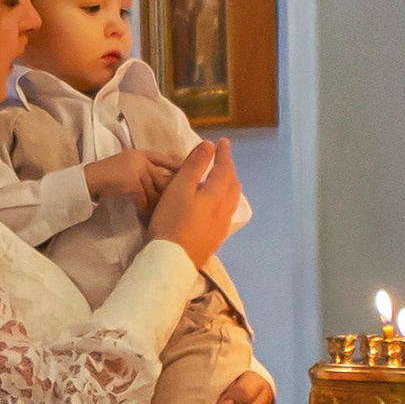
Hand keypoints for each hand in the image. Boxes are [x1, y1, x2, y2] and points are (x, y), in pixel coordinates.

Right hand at [84, 150, 166, 212]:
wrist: (90, 179)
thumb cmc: (105, 177)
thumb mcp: (125, 167)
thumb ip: (141, 170)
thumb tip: (157, 184)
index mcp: (139, 154)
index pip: (161, 158)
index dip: (174, 164)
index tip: (185, 170)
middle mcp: (140, 159)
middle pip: (160, 177)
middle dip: (166, 191)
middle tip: (174, 203)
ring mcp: (137, 169)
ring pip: (153, 189)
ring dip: (154, 202)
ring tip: (160, 212)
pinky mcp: (133, 181)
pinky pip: (144, 197)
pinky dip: (144, 206)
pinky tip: (145, 213)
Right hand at [152, 138, 241, 269]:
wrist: (172, 261)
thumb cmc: (172, 221)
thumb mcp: (180, 188)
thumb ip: (195, 166)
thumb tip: (209, 145)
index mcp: (217, 194)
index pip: (225, 168)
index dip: (224, 154)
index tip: (223, 142)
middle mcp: (225, 210)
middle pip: (232, 184)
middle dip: (228, 168)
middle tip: (222, 158)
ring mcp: (221, 226)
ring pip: (232, 200)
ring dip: (229, 185)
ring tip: (224, 178)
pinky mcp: (215, 239)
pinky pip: (227, 212)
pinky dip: (225, 200)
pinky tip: (218, 205)